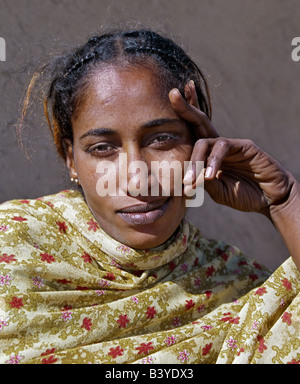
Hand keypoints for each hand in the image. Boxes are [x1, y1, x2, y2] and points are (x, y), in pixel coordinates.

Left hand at [169, 82, 293, 216]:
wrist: (269, 198)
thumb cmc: (242, 195)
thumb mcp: (217, 192)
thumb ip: (204, 182)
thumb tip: (189, 178)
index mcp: (208, 155)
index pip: (192, 133)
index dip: (182, 117)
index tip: (168, 102)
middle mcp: (217, 145)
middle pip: (198, 122)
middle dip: (184, 108)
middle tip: (172, 94)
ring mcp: (230, 144)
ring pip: (205, 140)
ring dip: (195, 160)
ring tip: (191, 181)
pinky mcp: (244, 146)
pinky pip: (223, 147)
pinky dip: (214, 161)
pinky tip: (211, 176)